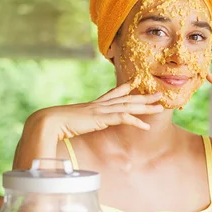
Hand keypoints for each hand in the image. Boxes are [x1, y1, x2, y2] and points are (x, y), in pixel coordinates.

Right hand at [30, 82, 163, 140]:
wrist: (50, 121)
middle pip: (127, 98)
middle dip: (144, 96)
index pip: (112, 94)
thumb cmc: (56, 125)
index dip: (124, 89)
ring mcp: (102, 110)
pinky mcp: (102, 118)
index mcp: (93, 105)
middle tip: (159, 93)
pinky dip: (136, 122)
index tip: (134, 83)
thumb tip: (72, 129)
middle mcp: (100, 105)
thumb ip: (75, 124)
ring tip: (160, 107)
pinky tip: (146, 126)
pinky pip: (123, 118)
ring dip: (146, 107)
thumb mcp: (70, 124)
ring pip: (129, 106)